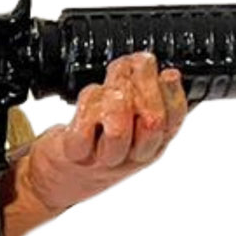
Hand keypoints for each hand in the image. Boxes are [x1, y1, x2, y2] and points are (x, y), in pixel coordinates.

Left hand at [23, 52, 186, 212]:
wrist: (60, 173)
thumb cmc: (96, 141)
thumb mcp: (127, 116)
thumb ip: (140, 93)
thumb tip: (144, 62)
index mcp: (154, 144)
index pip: (174, 119)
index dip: (172, 93)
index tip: (166, 72)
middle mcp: (134, 156)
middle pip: (152, 122)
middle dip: (143, 84)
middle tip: (133, 64)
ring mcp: (105, 159)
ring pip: (119, 129)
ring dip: (113, 95)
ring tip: (108, 84)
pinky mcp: (77, 156)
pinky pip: (84, 131)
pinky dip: (86, 106)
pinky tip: (88, 100)